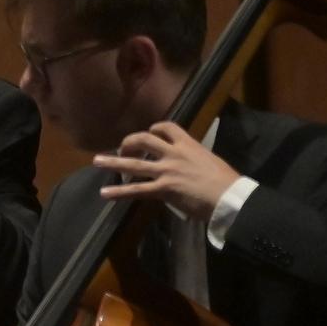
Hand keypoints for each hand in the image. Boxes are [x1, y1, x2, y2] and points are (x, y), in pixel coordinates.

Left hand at [96, 121, 238, 221]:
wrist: (230, 197)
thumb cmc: (226, 182)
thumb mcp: (210, 162)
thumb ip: (195, 160)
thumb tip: (189, 166)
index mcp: (189, 145)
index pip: (167, 127)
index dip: (154, 129)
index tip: (149, 133)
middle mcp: (175, 154)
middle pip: (144, 139)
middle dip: (129, 141)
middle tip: (122, 148)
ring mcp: (167, 171)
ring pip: (134, 163)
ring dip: (113, 162)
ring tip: (96, 161)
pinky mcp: (164, 189)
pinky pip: (136, 189)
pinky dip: (119, 192)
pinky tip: (105, 194)